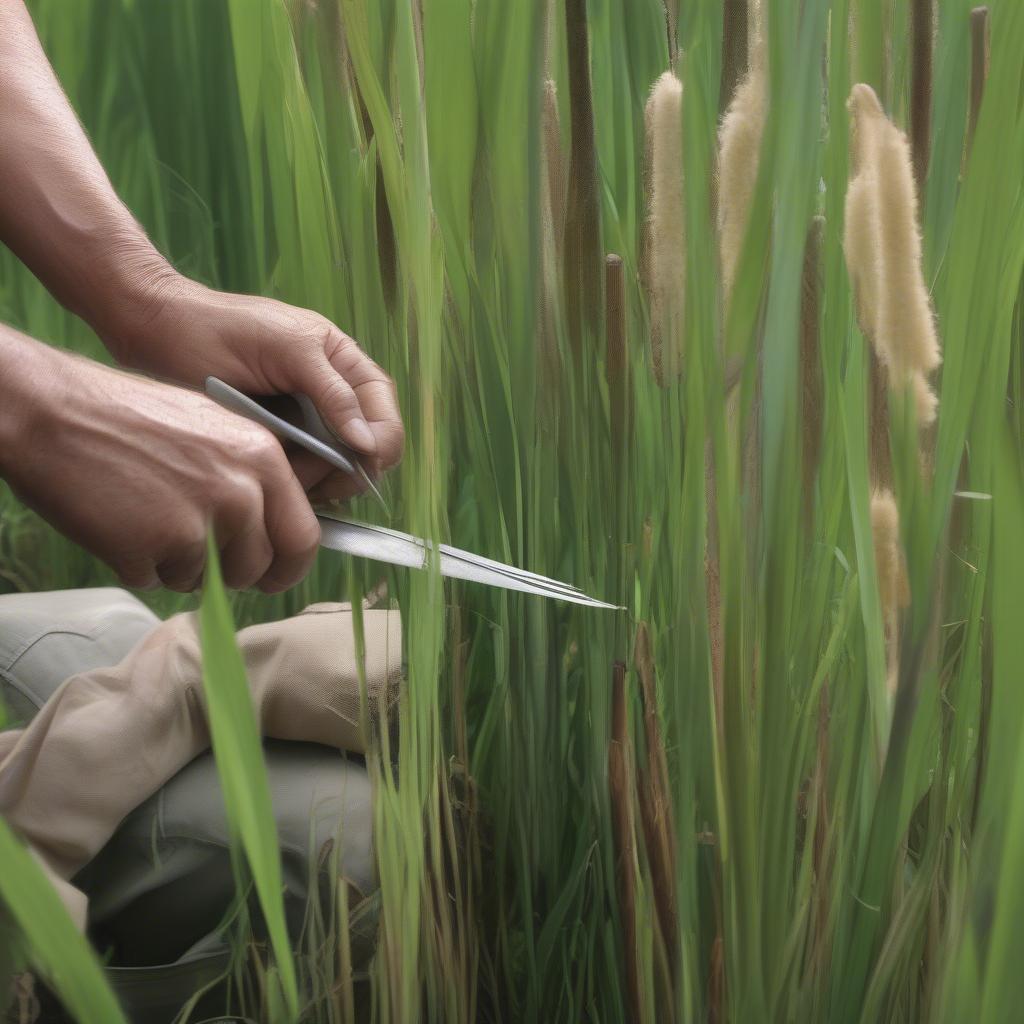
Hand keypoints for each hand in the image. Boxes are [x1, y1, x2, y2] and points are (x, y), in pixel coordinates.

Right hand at [3, 347, 320, 592]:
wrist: (54, 410)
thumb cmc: (130, 416)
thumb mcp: (215, 429)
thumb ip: (253, 476)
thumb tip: (277, 526)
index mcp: (263, 458)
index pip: (303, 536)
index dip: (289, 565)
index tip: (275, 574)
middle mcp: (241, 492)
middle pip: (258, 567)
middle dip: (235, 574)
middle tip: (204, 558)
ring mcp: (198, 523)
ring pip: (210, 580)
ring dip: (183, 565)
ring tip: (149, 519)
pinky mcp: (152, 549)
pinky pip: (159, 580)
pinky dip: (140, 565)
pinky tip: (120, 524)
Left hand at [103, 273, 403, 501]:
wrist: (156, 333)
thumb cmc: (221, 326)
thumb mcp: (289, 348)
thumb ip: (334, 392)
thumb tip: (367, 442)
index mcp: (343, 364)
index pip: (383, 412)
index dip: (381, 440)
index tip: (360, 460)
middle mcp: (328, 398)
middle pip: (364, 449)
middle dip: (347, 469)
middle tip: (315, 480)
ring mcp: (301, 425)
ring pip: (332, 469)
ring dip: (318, 481)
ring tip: (284, 477)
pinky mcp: (273, 446)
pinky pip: (299, 474)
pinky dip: (294, 484)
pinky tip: (273, 479)